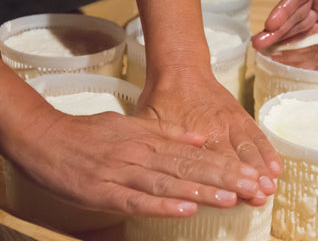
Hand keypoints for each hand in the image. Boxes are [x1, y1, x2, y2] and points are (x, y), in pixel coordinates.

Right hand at [4, 109, 262, 217]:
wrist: (48, 138)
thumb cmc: (93, 133)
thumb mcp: (133, 124)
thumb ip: (167, 132)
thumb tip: (200, 138)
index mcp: (150, 139)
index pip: (195, 153)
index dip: (224, 163)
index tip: (250, 173)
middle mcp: (142, 154)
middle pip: (189, 167)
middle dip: (223, 178)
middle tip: (252, 187)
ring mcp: (124, 173)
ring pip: (168, 182)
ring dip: (201, 191)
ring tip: (231, 199)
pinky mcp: (103, 191)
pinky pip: (137, 200)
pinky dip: (162, 205)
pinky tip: (185, 209)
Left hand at [136, 71, 281, 205]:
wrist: (181, 69)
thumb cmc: (162, 97)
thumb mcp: (149, 120)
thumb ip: (155, 144)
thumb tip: (151, 167)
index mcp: (192, 133)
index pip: (209, 163)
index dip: (222, 182)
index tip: (235, 199)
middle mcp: (215, 128)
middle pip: (234, 159)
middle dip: (248, 179)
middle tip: (260, 198)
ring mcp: (231, 122)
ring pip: (249, 148)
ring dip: (261, 168)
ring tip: (271, 187)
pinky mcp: (240, 115)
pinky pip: (257, 134)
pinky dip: (268, 151)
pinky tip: (277, 166)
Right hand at [252, 0, 317, 49]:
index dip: (283, 9)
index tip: (271, 23)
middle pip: (293, 13)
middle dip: (276, 29)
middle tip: (258, 43)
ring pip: (300, 26)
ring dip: (283, 38)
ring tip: (265, 50)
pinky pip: (316, 34)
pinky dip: (301, 43)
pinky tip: (288, 53)